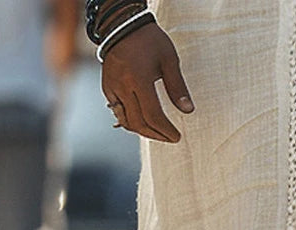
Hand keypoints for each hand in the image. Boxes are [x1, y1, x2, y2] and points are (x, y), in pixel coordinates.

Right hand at [102, 23, 194, 142]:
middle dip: (156, 135)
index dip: (165, 130)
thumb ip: (178, 87)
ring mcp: (112, 88)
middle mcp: (123, 86)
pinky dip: (131, 122)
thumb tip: (188, 110)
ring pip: (126, 121)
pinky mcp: (107, 88)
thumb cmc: (149, 40)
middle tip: (169, 138)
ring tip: (158, 133)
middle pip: (139, 123)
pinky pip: (118, 112)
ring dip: (143, 131)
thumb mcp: (169, 60)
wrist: (122, 25)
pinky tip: (144, 123)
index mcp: (139, 79)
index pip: (153, 116)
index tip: (176, 137)